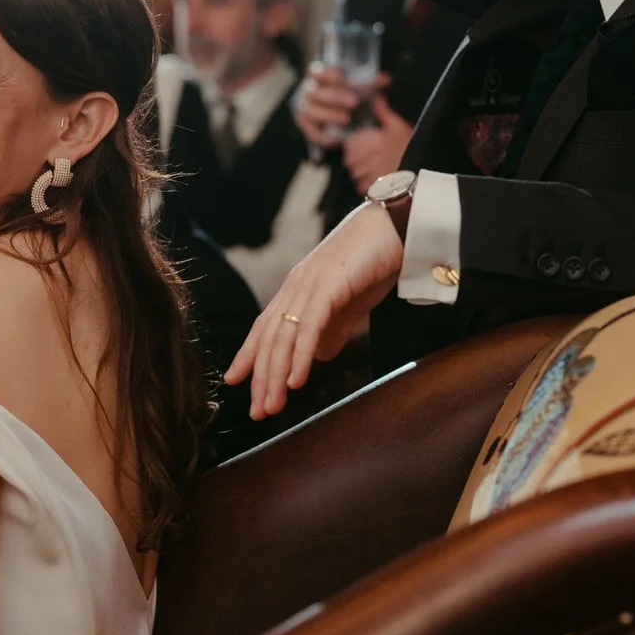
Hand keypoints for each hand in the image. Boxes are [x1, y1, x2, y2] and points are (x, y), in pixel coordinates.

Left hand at [225, 201, 403, 419]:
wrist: (398, 223)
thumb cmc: (376, 259)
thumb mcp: (351, 301)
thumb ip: (333, 327)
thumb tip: (318, 356)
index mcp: (299, 288)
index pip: (266, 326)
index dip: (249, 355)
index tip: (236, 382)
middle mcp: (296, 286)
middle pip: (269, 337)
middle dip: (261, 377)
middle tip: (258, 411)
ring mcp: (310, 285)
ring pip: (284, 337)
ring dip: (275, 375)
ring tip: (271, 405)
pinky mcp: (329, 286)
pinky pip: (309, 327)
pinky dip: (300, 356)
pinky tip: (296, 381)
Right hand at [293, 64, 379, 149]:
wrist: (339, 115)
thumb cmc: (348, 94)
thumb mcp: (359, 87)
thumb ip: (370, 82)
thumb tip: (385, 79)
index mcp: (318, 76)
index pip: (316, 70)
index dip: (327, 73)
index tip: (342, 76)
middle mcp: (309, 90)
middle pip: (315, 91)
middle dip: (335, 96)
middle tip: (354, 102)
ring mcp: (305, 107)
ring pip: (311, 110)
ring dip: (328, 114)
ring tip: (346, 119)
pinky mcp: (305, 124)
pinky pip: (311, 131)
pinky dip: (322, 136)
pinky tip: (336, 138)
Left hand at [342, 99, 412, 193]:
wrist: (421, 170)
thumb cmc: (410, 147)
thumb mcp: (398, 126)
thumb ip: (384, 113)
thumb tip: (376, 98)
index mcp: (371, 142)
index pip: (349, 145)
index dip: (352, 146)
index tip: (358, 146)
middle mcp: (368, 158)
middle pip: (349, 161)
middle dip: (354, 160)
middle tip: (363, 159)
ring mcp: (372, 174)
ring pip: (355, 174)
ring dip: (359, 173)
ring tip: (369, 170)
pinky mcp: (377, 187)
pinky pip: (362, 187)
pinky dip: (365, 185)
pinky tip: (374, 181)